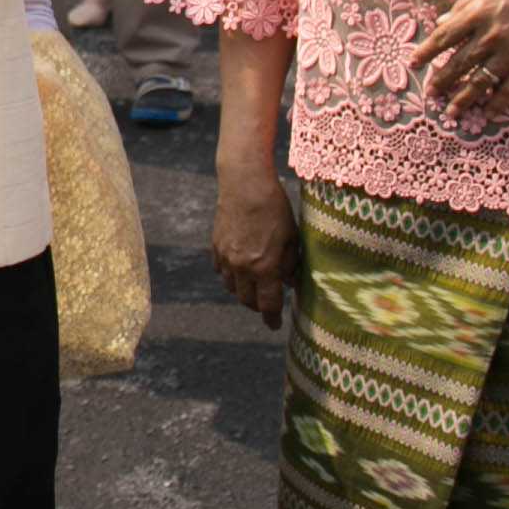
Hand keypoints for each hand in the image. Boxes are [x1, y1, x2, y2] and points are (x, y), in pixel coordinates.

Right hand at [210, 148, 297, 326]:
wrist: (244, 182)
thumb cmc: (275, 207)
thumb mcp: (292, 237)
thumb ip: (291, 264)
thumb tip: (289, 282)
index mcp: (265, 267)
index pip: (268, 304)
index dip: (272, 318)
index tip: (275, 325)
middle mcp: (242, 267)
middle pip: (247, 300)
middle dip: (258, 306)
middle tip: (267, 303)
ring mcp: (225, 257)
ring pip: (231, 287)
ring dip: (243, 291)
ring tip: (254, 285)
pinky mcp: (216, 246)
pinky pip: (220, 270)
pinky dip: (229, 275)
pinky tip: (239, 267)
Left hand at [411, 0, 508, 120]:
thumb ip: (462, 8)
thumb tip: (440, 23)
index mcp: (475, 14)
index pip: (443, 38)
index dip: (425, 52)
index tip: (413, 64)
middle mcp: (488, 36)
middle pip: (458, 64)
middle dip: (442, 81)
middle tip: (430, 94)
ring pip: (481, 81)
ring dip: (464, 98)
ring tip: (452, 112)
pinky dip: (498, 103)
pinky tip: (487, 113)